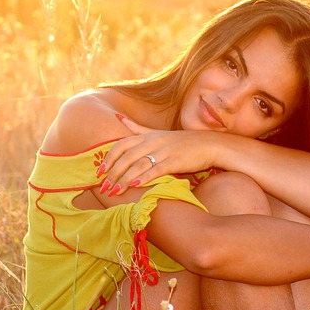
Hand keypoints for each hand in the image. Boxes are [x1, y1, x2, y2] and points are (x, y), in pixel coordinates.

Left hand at [98, 115, 220, 196]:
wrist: (210, 145)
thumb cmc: (183, 142)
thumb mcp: (158, 132)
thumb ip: (137, 128)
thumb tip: (118, 117)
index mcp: (148, 135)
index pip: (121, 144)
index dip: (108, 158)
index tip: (99, 172)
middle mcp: (154, 141)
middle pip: (127, 157)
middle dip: (113, 173)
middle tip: (104, 188)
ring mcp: (165, 150)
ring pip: (139, 164)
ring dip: (124, 179)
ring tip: (115, 192)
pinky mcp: (176, 161)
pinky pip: (157, 169)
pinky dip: (145, 177)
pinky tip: (136, 185)